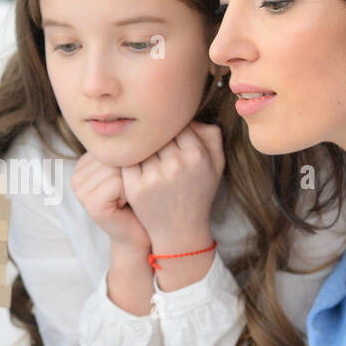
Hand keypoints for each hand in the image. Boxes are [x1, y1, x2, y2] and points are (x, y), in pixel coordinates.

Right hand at [72, 150, 150, 251]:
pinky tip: (130, 203)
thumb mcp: (132, 168)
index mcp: (84, 163)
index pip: (112, 144)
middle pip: (113, 155)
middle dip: (133, 169)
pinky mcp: (90, 204)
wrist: (141, 234)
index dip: (131, 158)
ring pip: (117, 167)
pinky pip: (117, 182)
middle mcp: (77, 175)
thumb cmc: (141, 199)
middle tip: (136, 188)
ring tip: (133, 195)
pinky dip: (130, 191)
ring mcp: (80, 191)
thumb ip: (126, 147)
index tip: (135, 175)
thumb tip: (140, 116)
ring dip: (134, 180)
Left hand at [121, 121, 224, 251]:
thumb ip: (211, 134)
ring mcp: (154, 176)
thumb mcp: (216, 164)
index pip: (179, 124)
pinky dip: (131, 159)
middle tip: (158, 148)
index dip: (174, 130)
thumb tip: (189, 114)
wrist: (180, 231)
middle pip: (159, 134)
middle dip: (158, 139)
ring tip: (149, 157)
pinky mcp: (135, 186)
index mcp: (197, 155)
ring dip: (144, 148)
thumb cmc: (198, 193)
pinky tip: (136, 165)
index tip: (172, 139)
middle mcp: (176, 164)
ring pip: (143, 145)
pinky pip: (129, 159)